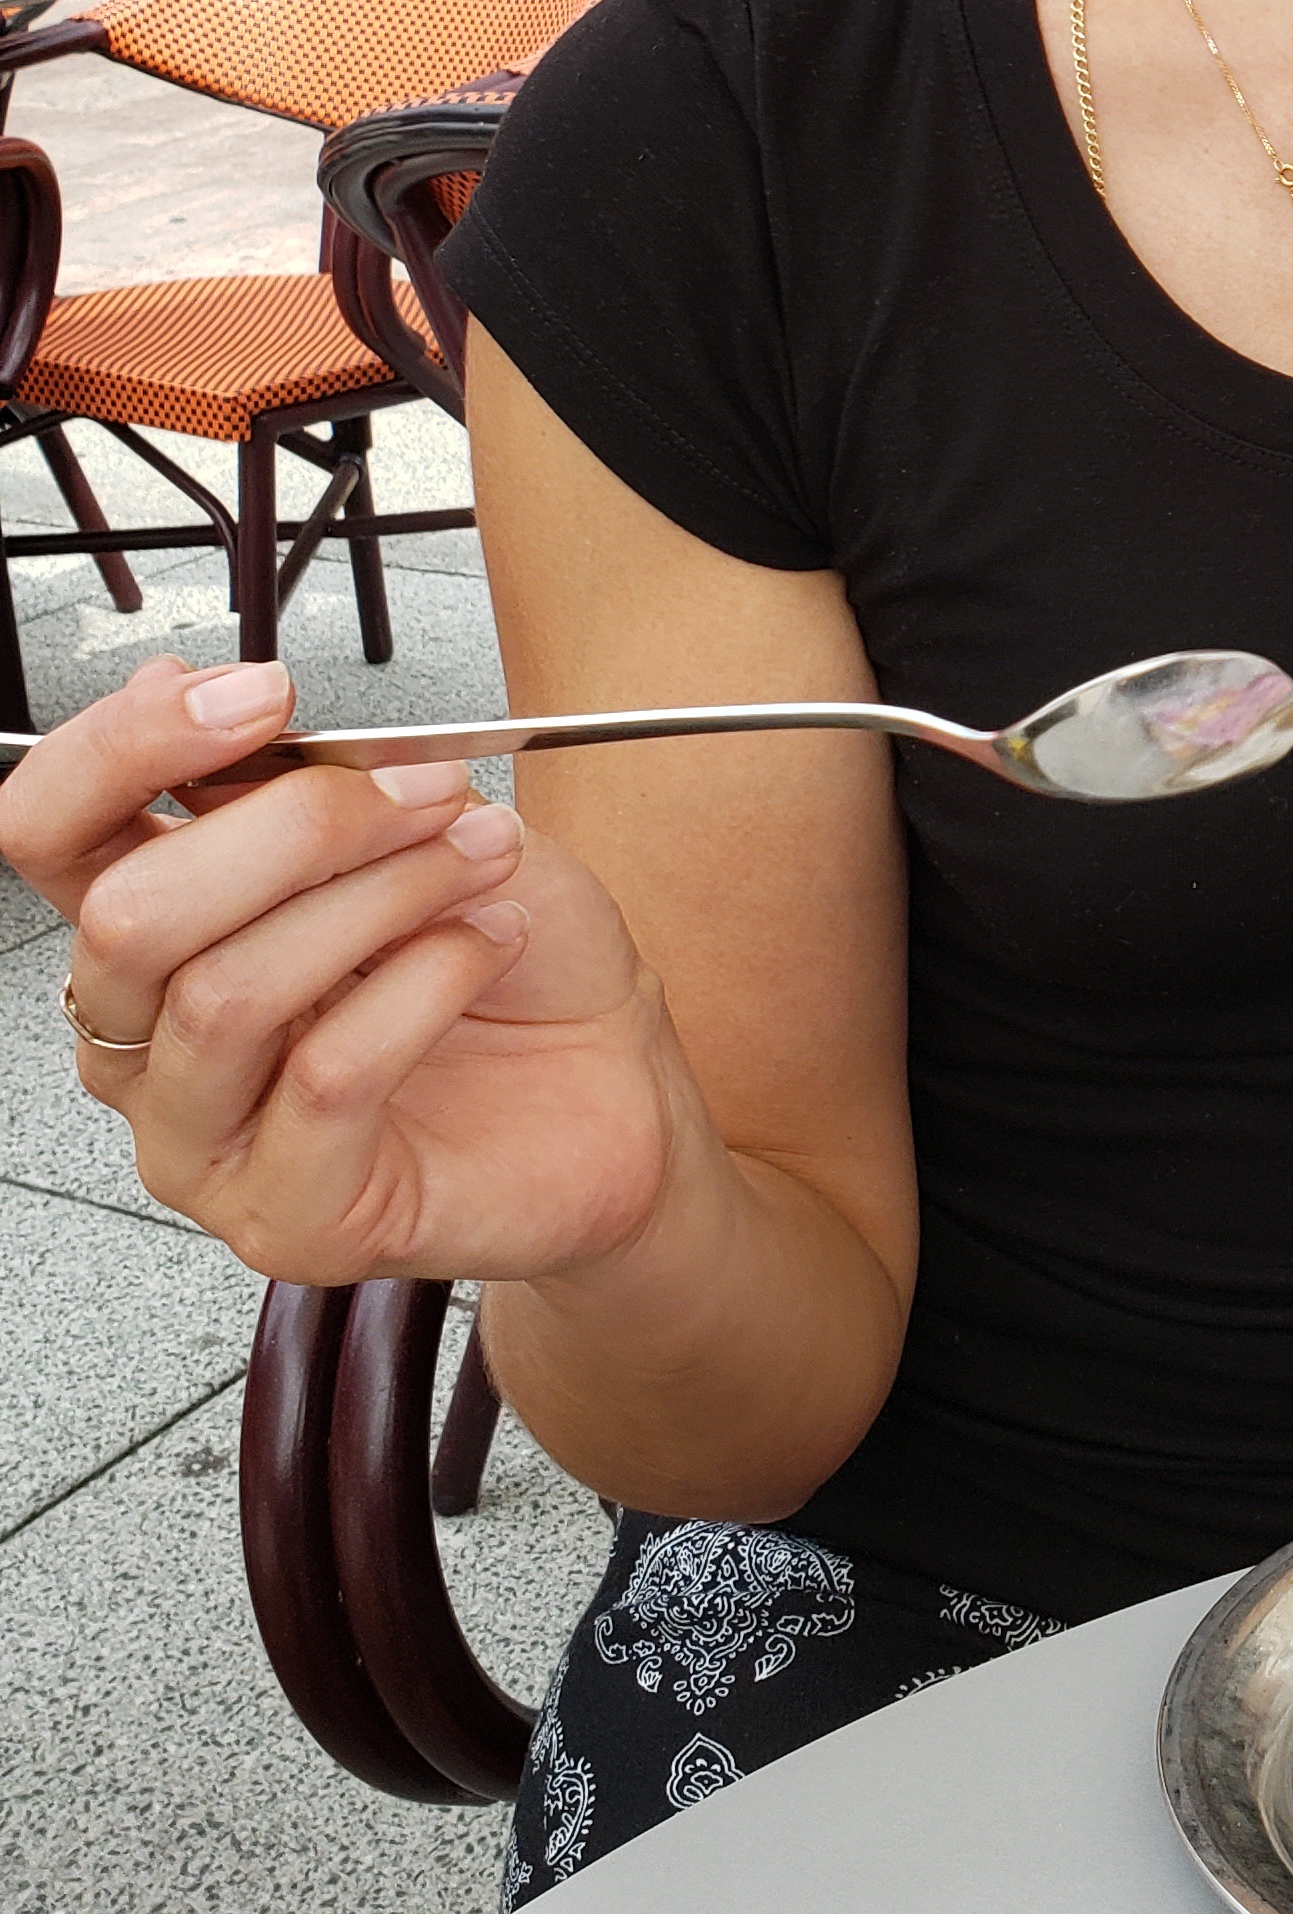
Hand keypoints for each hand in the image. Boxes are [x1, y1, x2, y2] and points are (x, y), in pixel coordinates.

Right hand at [1, 652, 679, 1289]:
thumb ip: (306, 779)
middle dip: (300, 825)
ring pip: (228, 994)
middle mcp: (145, 1042)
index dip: (126, 749)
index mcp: (154, 930)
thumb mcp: (420, 826)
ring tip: (483, 857)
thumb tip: (223, 706)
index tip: (260, 694)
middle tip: (429, 791)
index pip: (49, 831)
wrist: (615, 1087)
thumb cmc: (508, 955)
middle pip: (128, 915)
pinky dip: (428, 980)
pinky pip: (328, 1077)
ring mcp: (202, 1144)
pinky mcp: (288, 1218)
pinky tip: (488, 943)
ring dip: (380, 895)